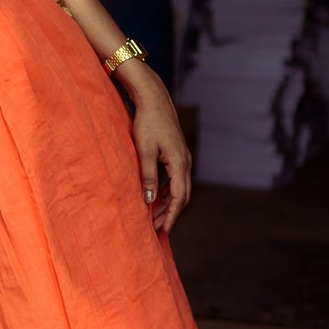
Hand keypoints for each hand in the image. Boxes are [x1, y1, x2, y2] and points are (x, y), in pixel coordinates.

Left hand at [120, 65, 192, 231]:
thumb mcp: (144, 151)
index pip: (177, 197)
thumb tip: (147, 200)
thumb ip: (147, 176)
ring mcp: (182, 157)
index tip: (163, 230)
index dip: (170, 215)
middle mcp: (185, 161)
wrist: (154, 98)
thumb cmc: (147, 122)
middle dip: (169, 213)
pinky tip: (154, 197)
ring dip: (167, 203)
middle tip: (155, 228)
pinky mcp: (176, 153)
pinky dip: (166, 190)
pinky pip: (174, 178)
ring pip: (178, 187)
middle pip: (181, 195)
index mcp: (179, 163)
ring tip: (153, 216)